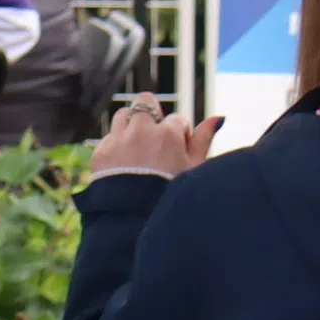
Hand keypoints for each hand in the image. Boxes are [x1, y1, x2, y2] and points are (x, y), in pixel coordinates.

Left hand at [88, 99, 220, 182]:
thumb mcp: (194, 168)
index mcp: (168, 134)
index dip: (180, 134)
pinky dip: (118, 145)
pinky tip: (126, 164)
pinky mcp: (101, 151)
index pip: (178, 119)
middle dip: (152, 114)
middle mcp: (141, 131)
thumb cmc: (172, 193)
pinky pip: (110, 138)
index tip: (178, 152)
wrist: (137, 218)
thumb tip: (219, 117)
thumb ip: (204, 139)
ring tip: (140, 146)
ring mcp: (118, 140)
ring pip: (124, 114)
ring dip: (132, 124)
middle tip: (156, 135)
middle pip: (145, 101)